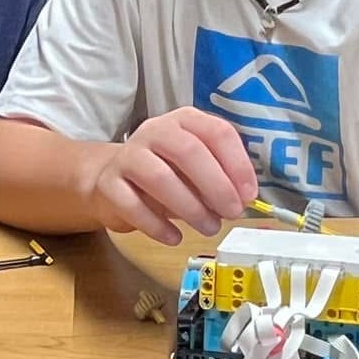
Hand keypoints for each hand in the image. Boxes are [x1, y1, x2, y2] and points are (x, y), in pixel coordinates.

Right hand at [83, 108, 256, 245]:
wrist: (113, 178)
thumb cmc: (167, 171)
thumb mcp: (197, 168)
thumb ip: (220, 177)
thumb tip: (243, 199)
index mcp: (185, 120)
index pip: (217, 132)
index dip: (238, 164)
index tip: (249, 195)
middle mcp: (155, 130)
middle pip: (188, 152)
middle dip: (216, 186)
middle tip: (231, 213)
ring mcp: (128, 155)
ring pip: (159, 178)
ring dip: (190, 208)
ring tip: (209, 227)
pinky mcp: (109, 183)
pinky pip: (132, 205)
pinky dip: (157, 226)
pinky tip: (175, 238)